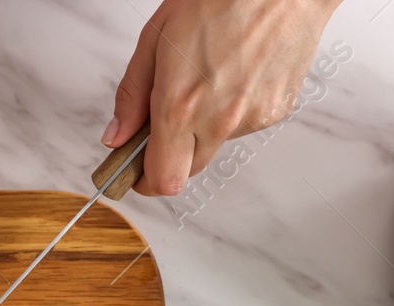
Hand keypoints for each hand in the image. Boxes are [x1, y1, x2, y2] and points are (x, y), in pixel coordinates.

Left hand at [103, 0, 338, 194]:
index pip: (161, 180)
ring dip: (203, 127)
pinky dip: (233, 110)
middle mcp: (218, 121)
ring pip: (215, 146)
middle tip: (167, 119)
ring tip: (209, 78)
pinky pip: (243, 127)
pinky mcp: (276, 111)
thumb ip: (133, 94)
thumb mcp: (157, 37)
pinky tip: (236, 74)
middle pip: (186, 171)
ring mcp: (251, 119)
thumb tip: (117, 135)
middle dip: (170, 154)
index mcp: (182, 105)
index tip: (135, 168)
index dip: (144, 180)